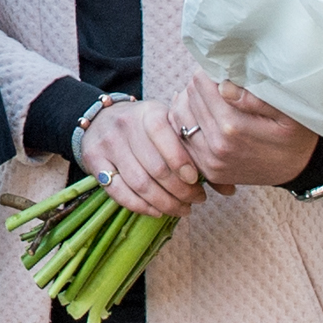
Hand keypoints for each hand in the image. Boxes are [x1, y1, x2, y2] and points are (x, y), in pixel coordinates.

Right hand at [75, 94, 205, 218]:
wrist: (103, 119)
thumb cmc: (147, 129)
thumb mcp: (171, 127)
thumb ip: (198, 154)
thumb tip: (229, 189)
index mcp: (149, 112)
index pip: (164, 135)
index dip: (181, 161)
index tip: (196, 180)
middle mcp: (125, 125)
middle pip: (155, 167)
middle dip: (180, 190)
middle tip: (195, 200)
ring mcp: (108, 144)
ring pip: (140, 183)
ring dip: (164, 203)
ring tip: (182, 209)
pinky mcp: (94, 161)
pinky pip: (119, 192)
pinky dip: (141, 206)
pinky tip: (157, 211)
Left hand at [174, 77, 322, 194]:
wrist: (299, 168)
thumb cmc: (295, 134)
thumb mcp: (287, 112)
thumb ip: (254, 98)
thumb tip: (223, 86)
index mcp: (232, 127)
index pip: (200, 84)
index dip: (209, 72)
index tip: (223, 72)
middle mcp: (215, 146)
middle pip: (189, 98)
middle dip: (200, 86)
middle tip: (217, 83)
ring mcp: (209, 161)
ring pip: (179, 117)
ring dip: (191, 104)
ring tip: (210, 99)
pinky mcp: (208, 171)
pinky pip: (183, 140)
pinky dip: (189, 124)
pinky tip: (204, 117)